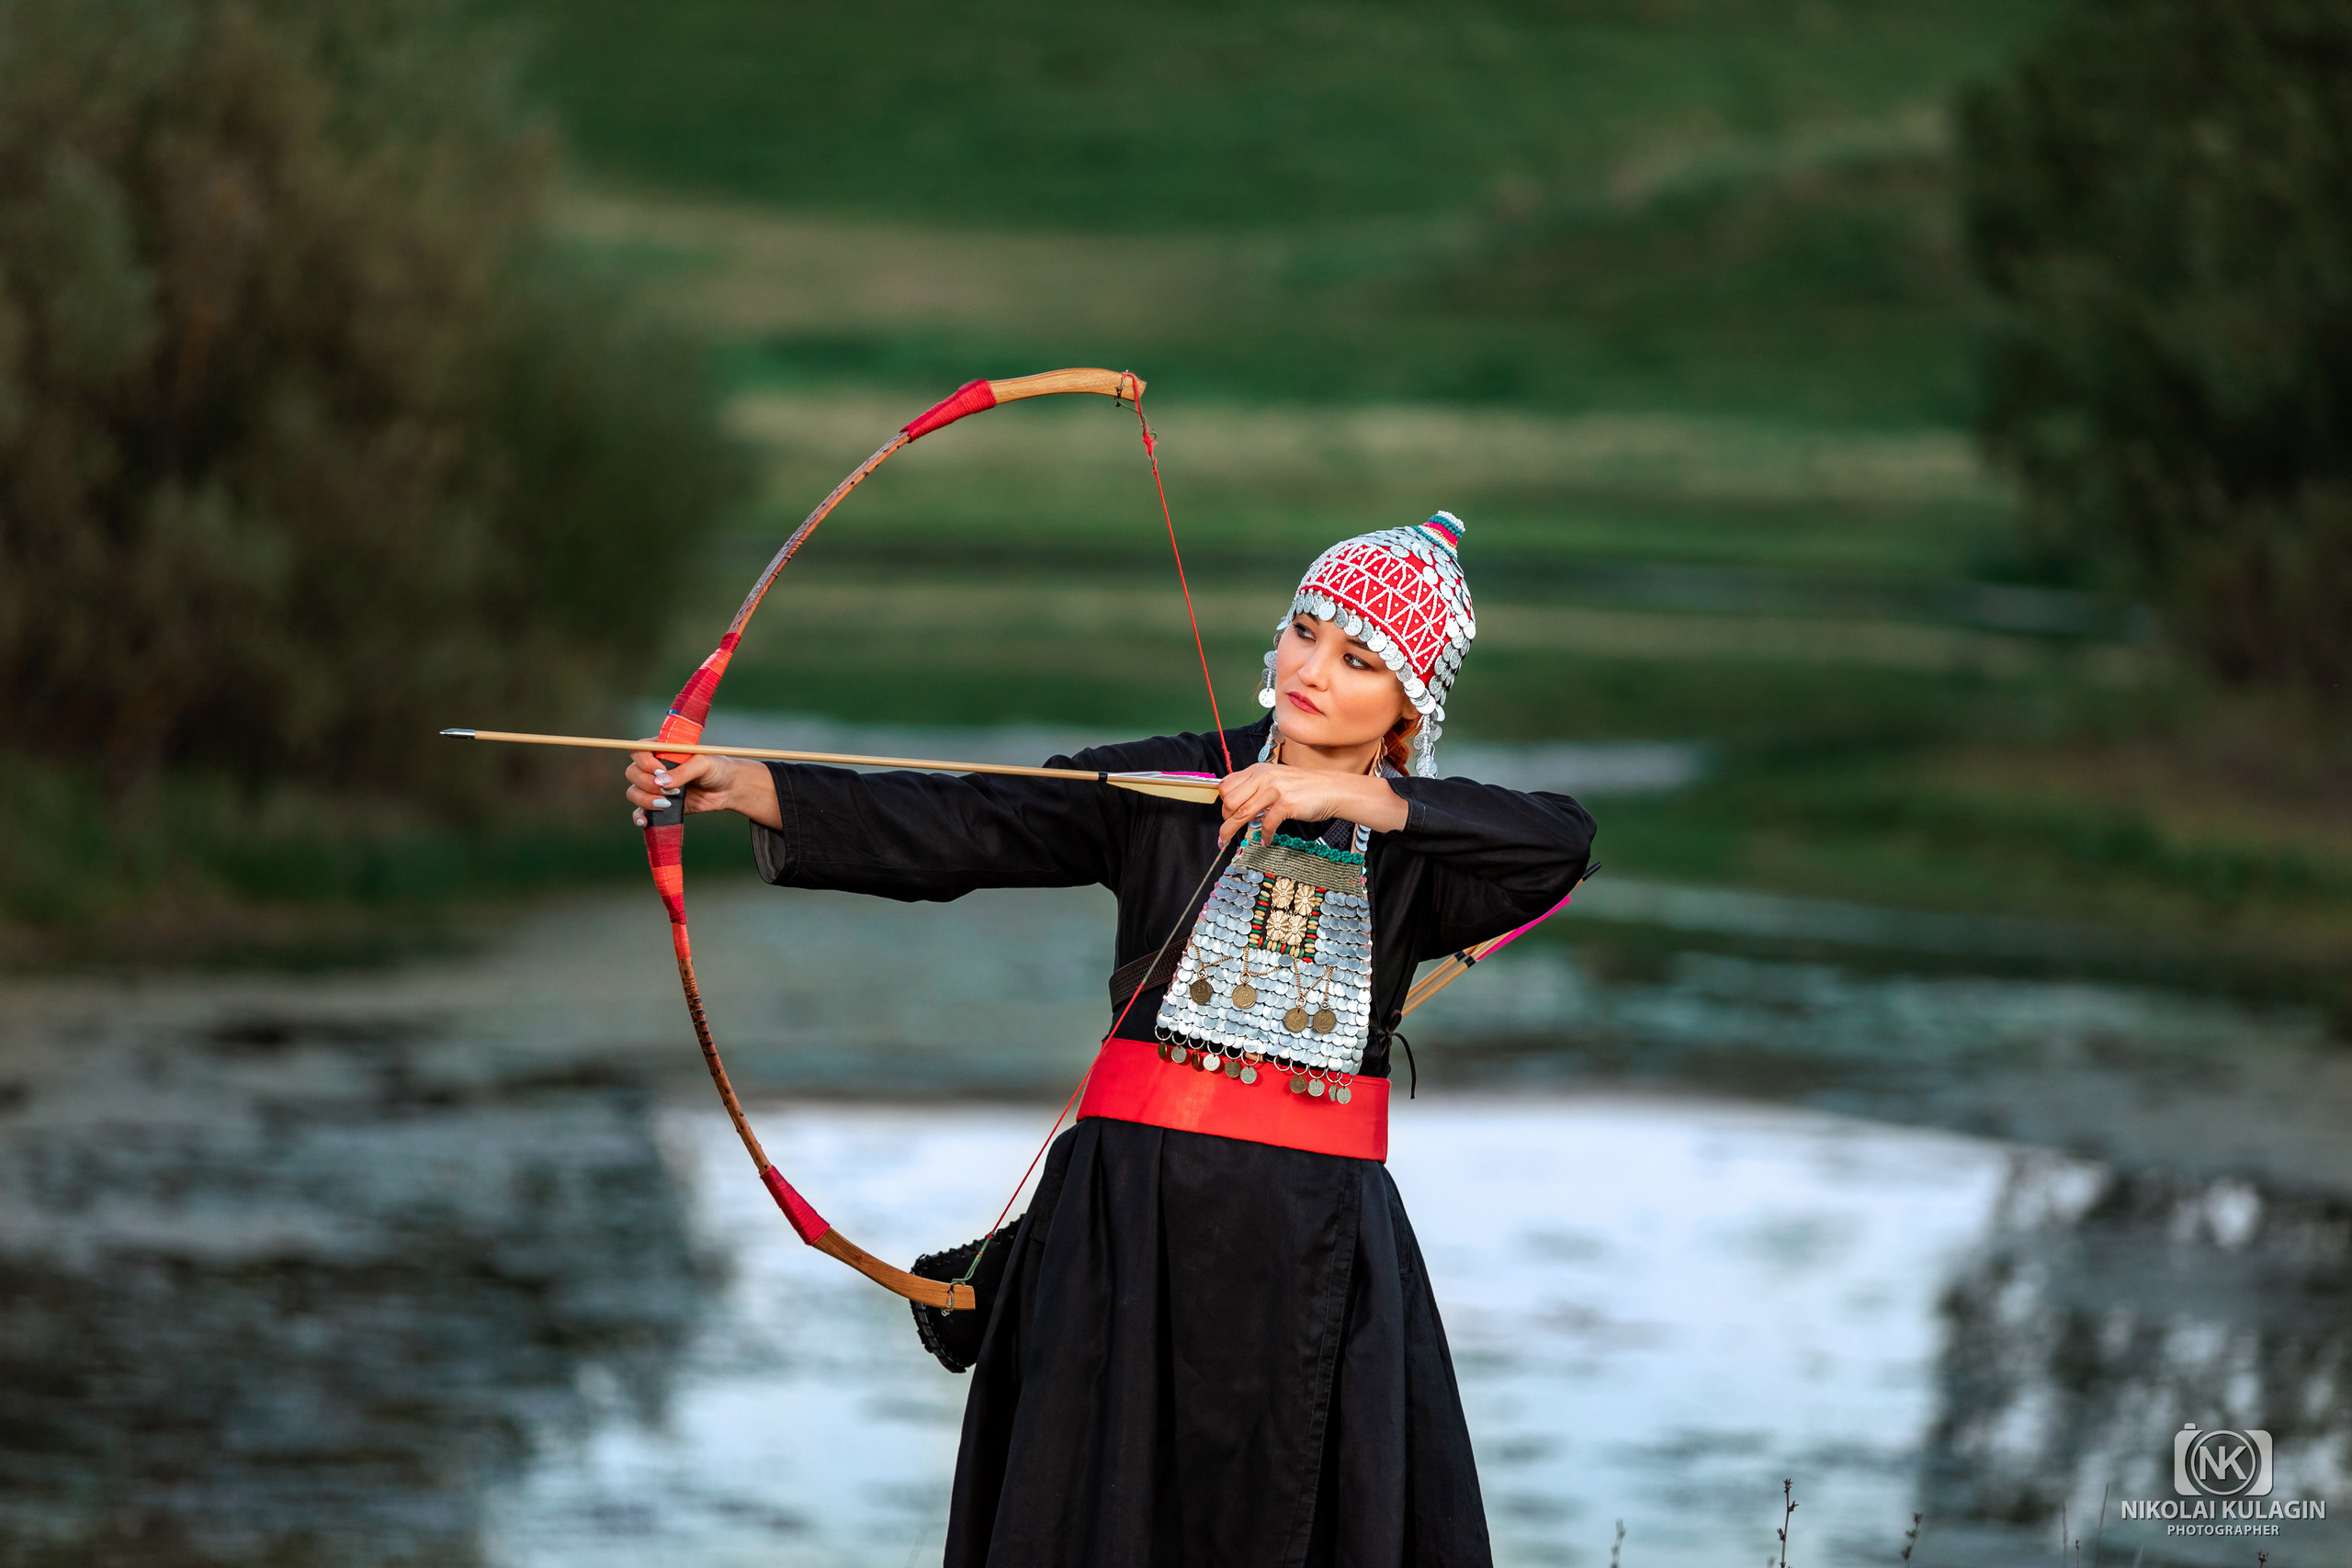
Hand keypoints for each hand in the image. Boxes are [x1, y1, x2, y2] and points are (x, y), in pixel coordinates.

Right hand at [623, 748, 781, 828]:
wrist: (728, 789)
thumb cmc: (716, 769)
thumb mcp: (703, 764)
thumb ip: (683, 771)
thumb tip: (661, 781)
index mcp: (662, 750)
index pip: (639, 751)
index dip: (644, 761)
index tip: (660, 770)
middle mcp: (654, 767)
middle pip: (632, 773)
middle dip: (646, 783)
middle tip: (668, 789)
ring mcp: (655, 787)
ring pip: (634, 792)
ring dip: (645, 800)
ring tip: (666, 803)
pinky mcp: (659, 804)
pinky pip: (640, 811)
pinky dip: (639, 817)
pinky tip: (646, 821)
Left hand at [1215, 761, 1406, 847]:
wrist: (1332, 789)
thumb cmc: (1305, 788)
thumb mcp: (1277, 780)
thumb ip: (1257, 787)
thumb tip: (1236, 805)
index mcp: (1259, 770)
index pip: (1227, 785)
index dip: (1222, 803)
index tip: (1224, 815)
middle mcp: (1264, 776)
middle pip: (1230, 800)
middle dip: (1225, 819)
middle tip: (1228, 831)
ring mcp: (1275, 789)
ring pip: (1242, 813)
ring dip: (1232, 831)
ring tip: (1228, 842)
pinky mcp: (1287, 803)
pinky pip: (1265, 823)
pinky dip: (1263, 835)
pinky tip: (1265, 840)